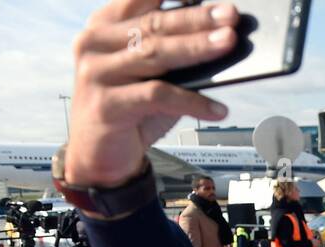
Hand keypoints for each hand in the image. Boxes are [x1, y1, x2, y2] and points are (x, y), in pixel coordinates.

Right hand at [66, 2, 237, 187]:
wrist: (99, 154)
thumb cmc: (131, 108)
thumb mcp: (149, 74)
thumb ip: (169, 51)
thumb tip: (218, 37)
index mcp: (104, 26)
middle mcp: (95, 43)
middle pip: (155, 24)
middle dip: (197, 18)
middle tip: (230, 14)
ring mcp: (97, 72)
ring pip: (155, 53)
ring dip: (197, 47)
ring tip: (229, 43)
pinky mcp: (107, 104)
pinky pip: (158, 96)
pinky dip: (192, 102)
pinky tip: (218, 109)